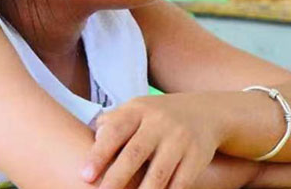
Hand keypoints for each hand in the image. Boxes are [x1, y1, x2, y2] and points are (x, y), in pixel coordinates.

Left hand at [81, 94, 221, 188]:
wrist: (206, 112)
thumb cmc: (158, 116)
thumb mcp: (137, 110)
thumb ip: (113, 122)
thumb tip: (92, 139)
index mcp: (139, 110)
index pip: (116, 130)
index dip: (99, 153)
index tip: (85, 176)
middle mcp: (160, 123)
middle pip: (135, 153)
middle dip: (116, 179)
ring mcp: (180, 139)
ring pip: (158, 174)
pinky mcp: (196, 157)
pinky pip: (179, 184)